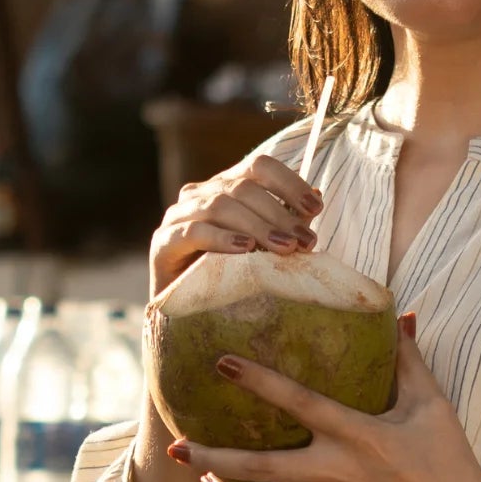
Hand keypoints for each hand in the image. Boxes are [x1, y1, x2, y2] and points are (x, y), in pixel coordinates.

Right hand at [149, 144, 321, 299]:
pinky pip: (193, 232)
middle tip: (305, 242)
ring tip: (283, 248)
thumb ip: (285, 223)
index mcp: (225, 187)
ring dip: (257, 226)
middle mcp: (199, 194)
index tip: (316, 207)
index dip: (289, 183)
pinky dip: (221, 239)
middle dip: (279, 214)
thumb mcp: (265, 248)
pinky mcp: (163, 242)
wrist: (186, 314)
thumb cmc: (228, 278)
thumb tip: (317, 197)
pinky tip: (244, 249)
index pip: (258, 167)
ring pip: (219, 205)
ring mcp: (178, 216)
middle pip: (242, 188)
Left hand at [168, 319, 480, 481]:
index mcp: (357, 435)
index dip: (257, 382)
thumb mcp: (432, 405)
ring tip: (203, 477)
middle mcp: (334, 474)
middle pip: (254, 469)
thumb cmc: (448, 462)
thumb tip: (402, 314)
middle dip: (209, 457)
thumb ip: (409, 359)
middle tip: (175, 447)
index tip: (222, 363)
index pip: (297, 403)